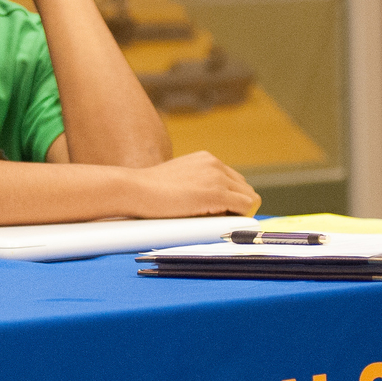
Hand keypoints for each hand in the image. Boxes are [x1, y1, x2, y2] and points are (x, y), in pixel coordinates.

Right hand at [128, 151, 261, 217]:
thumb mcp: (177, 180)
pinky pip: (245, 207)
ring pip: (248, 198)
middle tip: (213, 218)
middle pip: (245, 188)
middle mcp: (215, 163)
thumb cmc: (147, 191)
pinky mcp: (216, 193)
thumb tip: (208, 203)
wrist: (133, 189)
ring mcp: (217, 177)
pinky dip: (237, 217)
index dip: (229, 198)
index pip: (233, 180)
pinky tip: (217, 221)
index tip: (216, 212)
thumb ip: (195, 184)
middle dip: (235, 205)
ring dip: (235, 212)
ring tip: (211, 219)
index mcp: (206, 159)